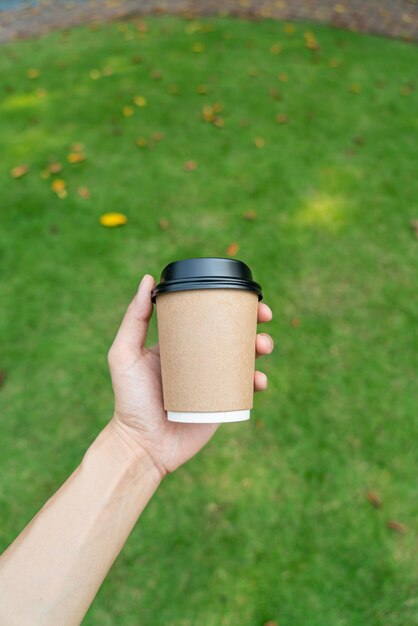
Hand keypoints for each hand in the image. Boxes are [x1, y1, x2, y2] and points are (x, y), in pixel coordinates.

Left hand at [108, 275, 273, 477]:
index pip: (208, 316)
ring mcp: (213, 381)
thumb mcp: (124, 355)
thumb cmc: (129, 400)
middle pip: (233, 333)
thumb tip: (148, 279)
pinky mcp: (223, 403)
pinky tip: (258, 380)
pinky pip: (246, 388)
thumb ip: (133, 319)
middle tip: (263, 318)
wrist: (142, 445)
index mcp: (181, 343)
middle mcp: (199, 358)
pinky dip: (258, 381)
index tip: (246, 296)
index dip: (230, 303)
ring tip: (262, 347)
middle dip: (254, 323)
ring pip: (245, 358)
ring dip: (261, 347)